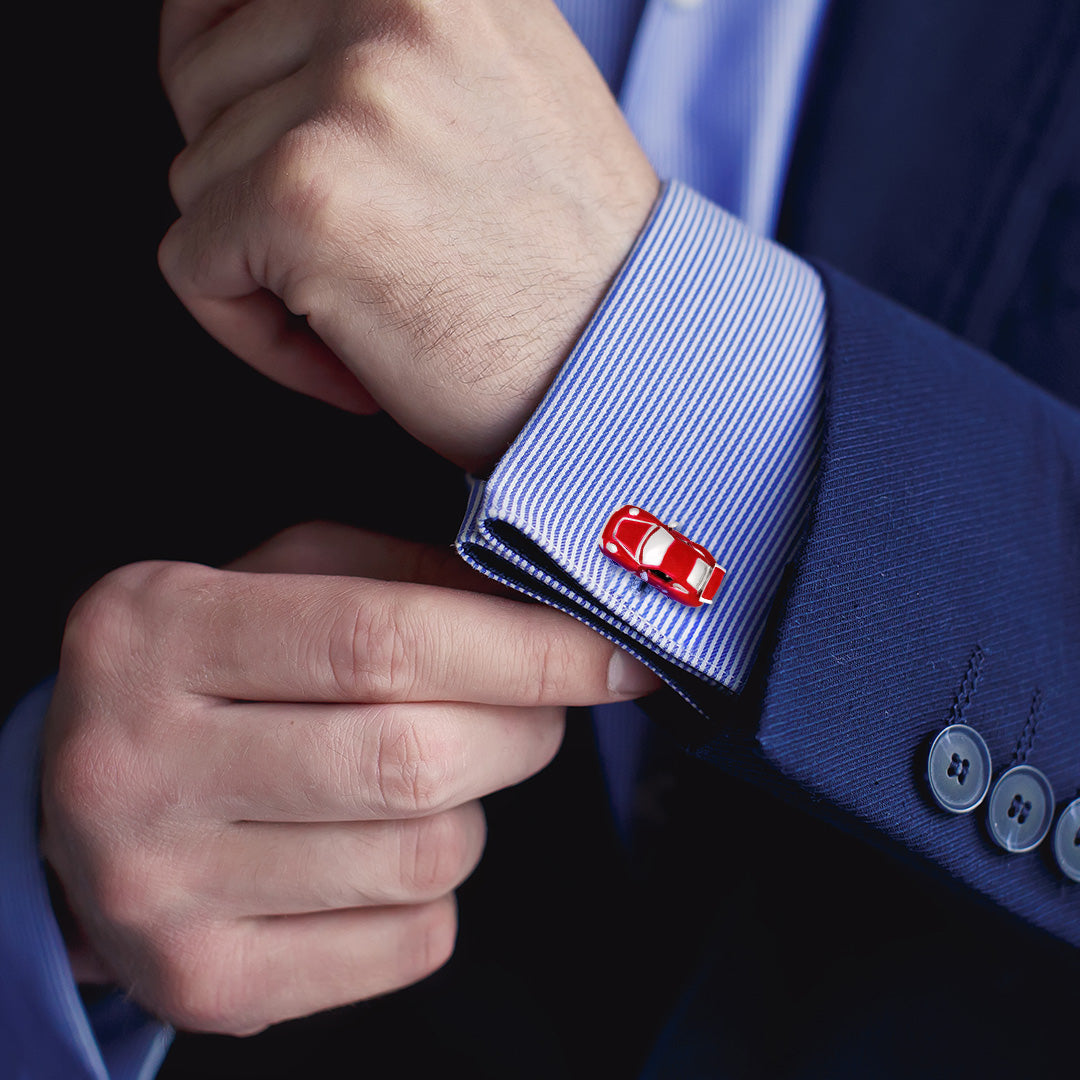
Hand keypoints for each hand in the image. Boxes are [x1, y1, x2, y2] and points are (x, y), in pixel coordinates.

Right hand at [41, 522, 658, 1033]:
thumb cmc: (216, 672)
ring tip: (425, 772)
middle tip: (538, 706)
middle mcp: (138, 765)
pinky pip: (411, 942)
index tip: (616, 655)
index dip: (525, 648)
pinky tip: (381, 845)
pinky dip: (436, 890)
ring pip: (424, 857)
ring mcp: (162, 891)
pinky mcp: (206, 985)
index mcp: (158, 633)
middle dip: (524, 728)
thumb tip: (550, 614)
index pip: (381, 639)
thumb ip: (412, 578)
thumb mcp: (287, 581)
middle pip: (412, 759)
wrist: (92, 805)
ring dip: (472, 808)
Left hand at [158, 0, 658, 470]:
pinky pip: (193, 264)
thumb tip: (259, 54)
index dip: (226, 76)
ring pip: (198, 178)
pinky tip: (348, 359)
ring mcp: (346, 91)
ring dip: (265, 267)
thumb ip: (386, 50)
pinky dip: (252, 333)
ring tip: (369, 306)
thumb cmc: (568, 267)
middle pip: (200, 84)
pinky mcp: (302, 192)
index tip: (252, 138)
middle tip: (347, 250)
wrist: (625, 368)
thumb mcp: (497, 92)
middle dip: (250, 184)